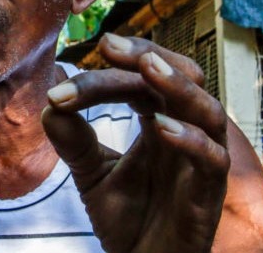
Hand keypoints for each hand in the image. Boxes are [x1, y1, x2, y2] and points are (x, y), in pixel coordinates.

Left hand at [42, 33, 228, 252]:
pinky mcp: (207, 195)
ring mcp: (199, 163)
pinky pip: (213, 160)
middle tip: (113, 45)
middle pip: (184, 79)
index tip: (91, 49)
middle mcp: (184, 134)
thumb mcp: (91, 174)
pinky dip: (190, 140)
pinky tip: (160, 127)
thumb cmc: (126, 218)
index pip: (142, 81)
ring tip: (148, 68)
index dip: (119, 64)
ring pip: (208, 112)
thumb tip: (49, 104)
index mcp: (157, 123)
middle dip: (151, 56)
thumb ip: (73, 141)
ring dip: (178, 86)